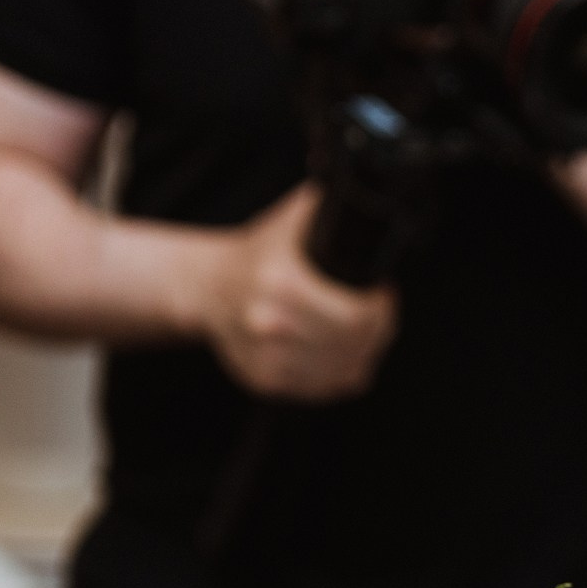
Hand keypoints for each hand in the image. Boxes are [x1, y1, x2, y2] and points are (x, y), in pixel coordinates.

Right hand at [197, 186, 395, 400]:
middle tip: (376, 314)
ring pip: (345, 372)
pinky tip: (339, 353)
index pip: (358, 317)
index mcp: (281, 282)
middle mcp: (271, 324)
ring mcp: (266, 357)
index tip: (381, 295)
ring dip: (362, 354)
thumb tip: (376, 198)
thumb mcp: (294, 219)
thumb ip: (333, 208)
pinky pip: (325, 389)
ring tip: (359, 333)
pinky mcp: (264, 381)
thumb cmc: (258, 250)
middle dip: (376, 329)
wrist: (204, 283)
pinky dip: (340, 374)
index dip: (382, 309)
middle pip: (354, 345)